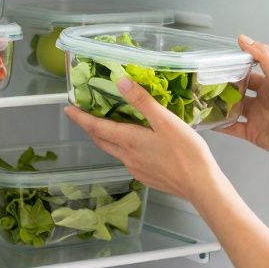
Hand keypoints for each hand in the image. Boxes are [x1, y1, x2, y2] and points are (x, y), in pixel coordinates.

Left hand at [64, 78, 231, 206]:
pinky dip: (125, 148)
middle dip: (90, 127)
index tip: (67, 108)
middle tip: (85, 115)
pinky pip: (129, 160)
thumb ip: (142, 101)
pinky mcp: (147, 177)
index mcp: (129, 140)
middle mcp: (127, 156)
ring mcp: (136, 169)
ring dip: (108, 137)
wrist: (200, 185)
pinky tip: (137, 144)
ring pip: (115, 150)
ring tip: (111, 125)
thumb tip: (120, 82)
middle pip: (101, 140)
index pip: (96, 127)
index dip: (80, 117)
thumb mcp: (166, 121)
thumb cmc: (186, 152)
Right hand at [218, 36, 268, 164]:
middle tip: (206, 85)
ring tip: (203, 101)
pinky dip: (221, 126)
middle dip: (224, 89)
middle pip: (238, 93)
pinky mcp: (253, 134)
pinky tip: (210, 122)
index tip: (219, 66)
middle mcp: (262, 101)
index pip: (248, 74)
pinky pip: (233, 129)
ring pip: (233, 110)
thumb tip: (244, 39)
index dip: (234, 71)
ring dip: (220, 107)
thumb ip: (262, 56)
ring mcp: (257, 118)